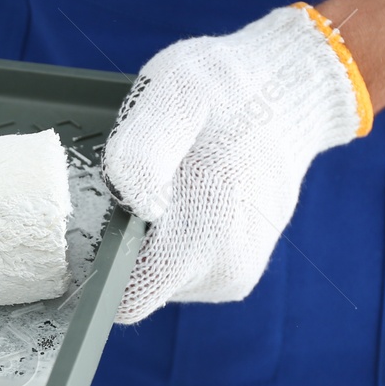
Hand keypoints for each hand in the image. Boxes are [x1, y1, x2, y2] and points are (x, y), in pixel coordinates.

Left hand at [101, 4, 371, 323]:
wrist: (291, 94)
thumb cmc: (226, 88)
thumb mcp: (176, 89)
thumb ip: (146, 147)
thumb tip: (138, 205)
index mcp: (205, 234)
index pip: (127, 297)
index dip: (100, 266)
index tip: (93, 222)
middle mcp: (223, 270)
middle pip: (138, 286)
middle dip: (126, 242)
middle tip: (138, 182)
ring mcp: (232, 276)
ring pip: (160, 279)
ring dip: (152, 238)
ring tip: (170, 183)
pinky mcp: (236, 273)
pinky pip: (183, 270)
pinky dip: (175, 239)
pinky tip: (187, 197)